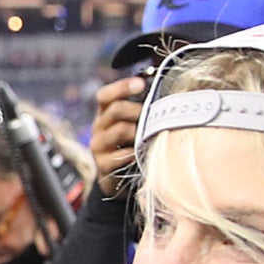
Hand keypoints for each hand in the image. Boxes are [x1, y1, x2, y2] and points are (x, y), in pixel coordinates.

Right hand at [91, 72, 146, 193]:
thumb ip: (141, 108)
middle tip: (153, 115)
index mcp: (105, 113)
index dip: (122, 86)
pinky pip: (122, 155)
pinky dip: (135, 153)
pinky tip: (141, 154)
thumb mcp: (132, 124)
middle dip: (137, 110)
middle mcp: (99, 127)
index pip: (105, 95)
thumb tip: (164, 91)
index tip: (141, 84)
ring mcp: (99, 146)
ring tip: (149, 135)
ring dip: (139, 132)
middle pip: (116, 110)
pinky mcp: (103, 165)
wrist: (117, 179)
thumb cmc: (130, 145)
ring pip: (120, 130)